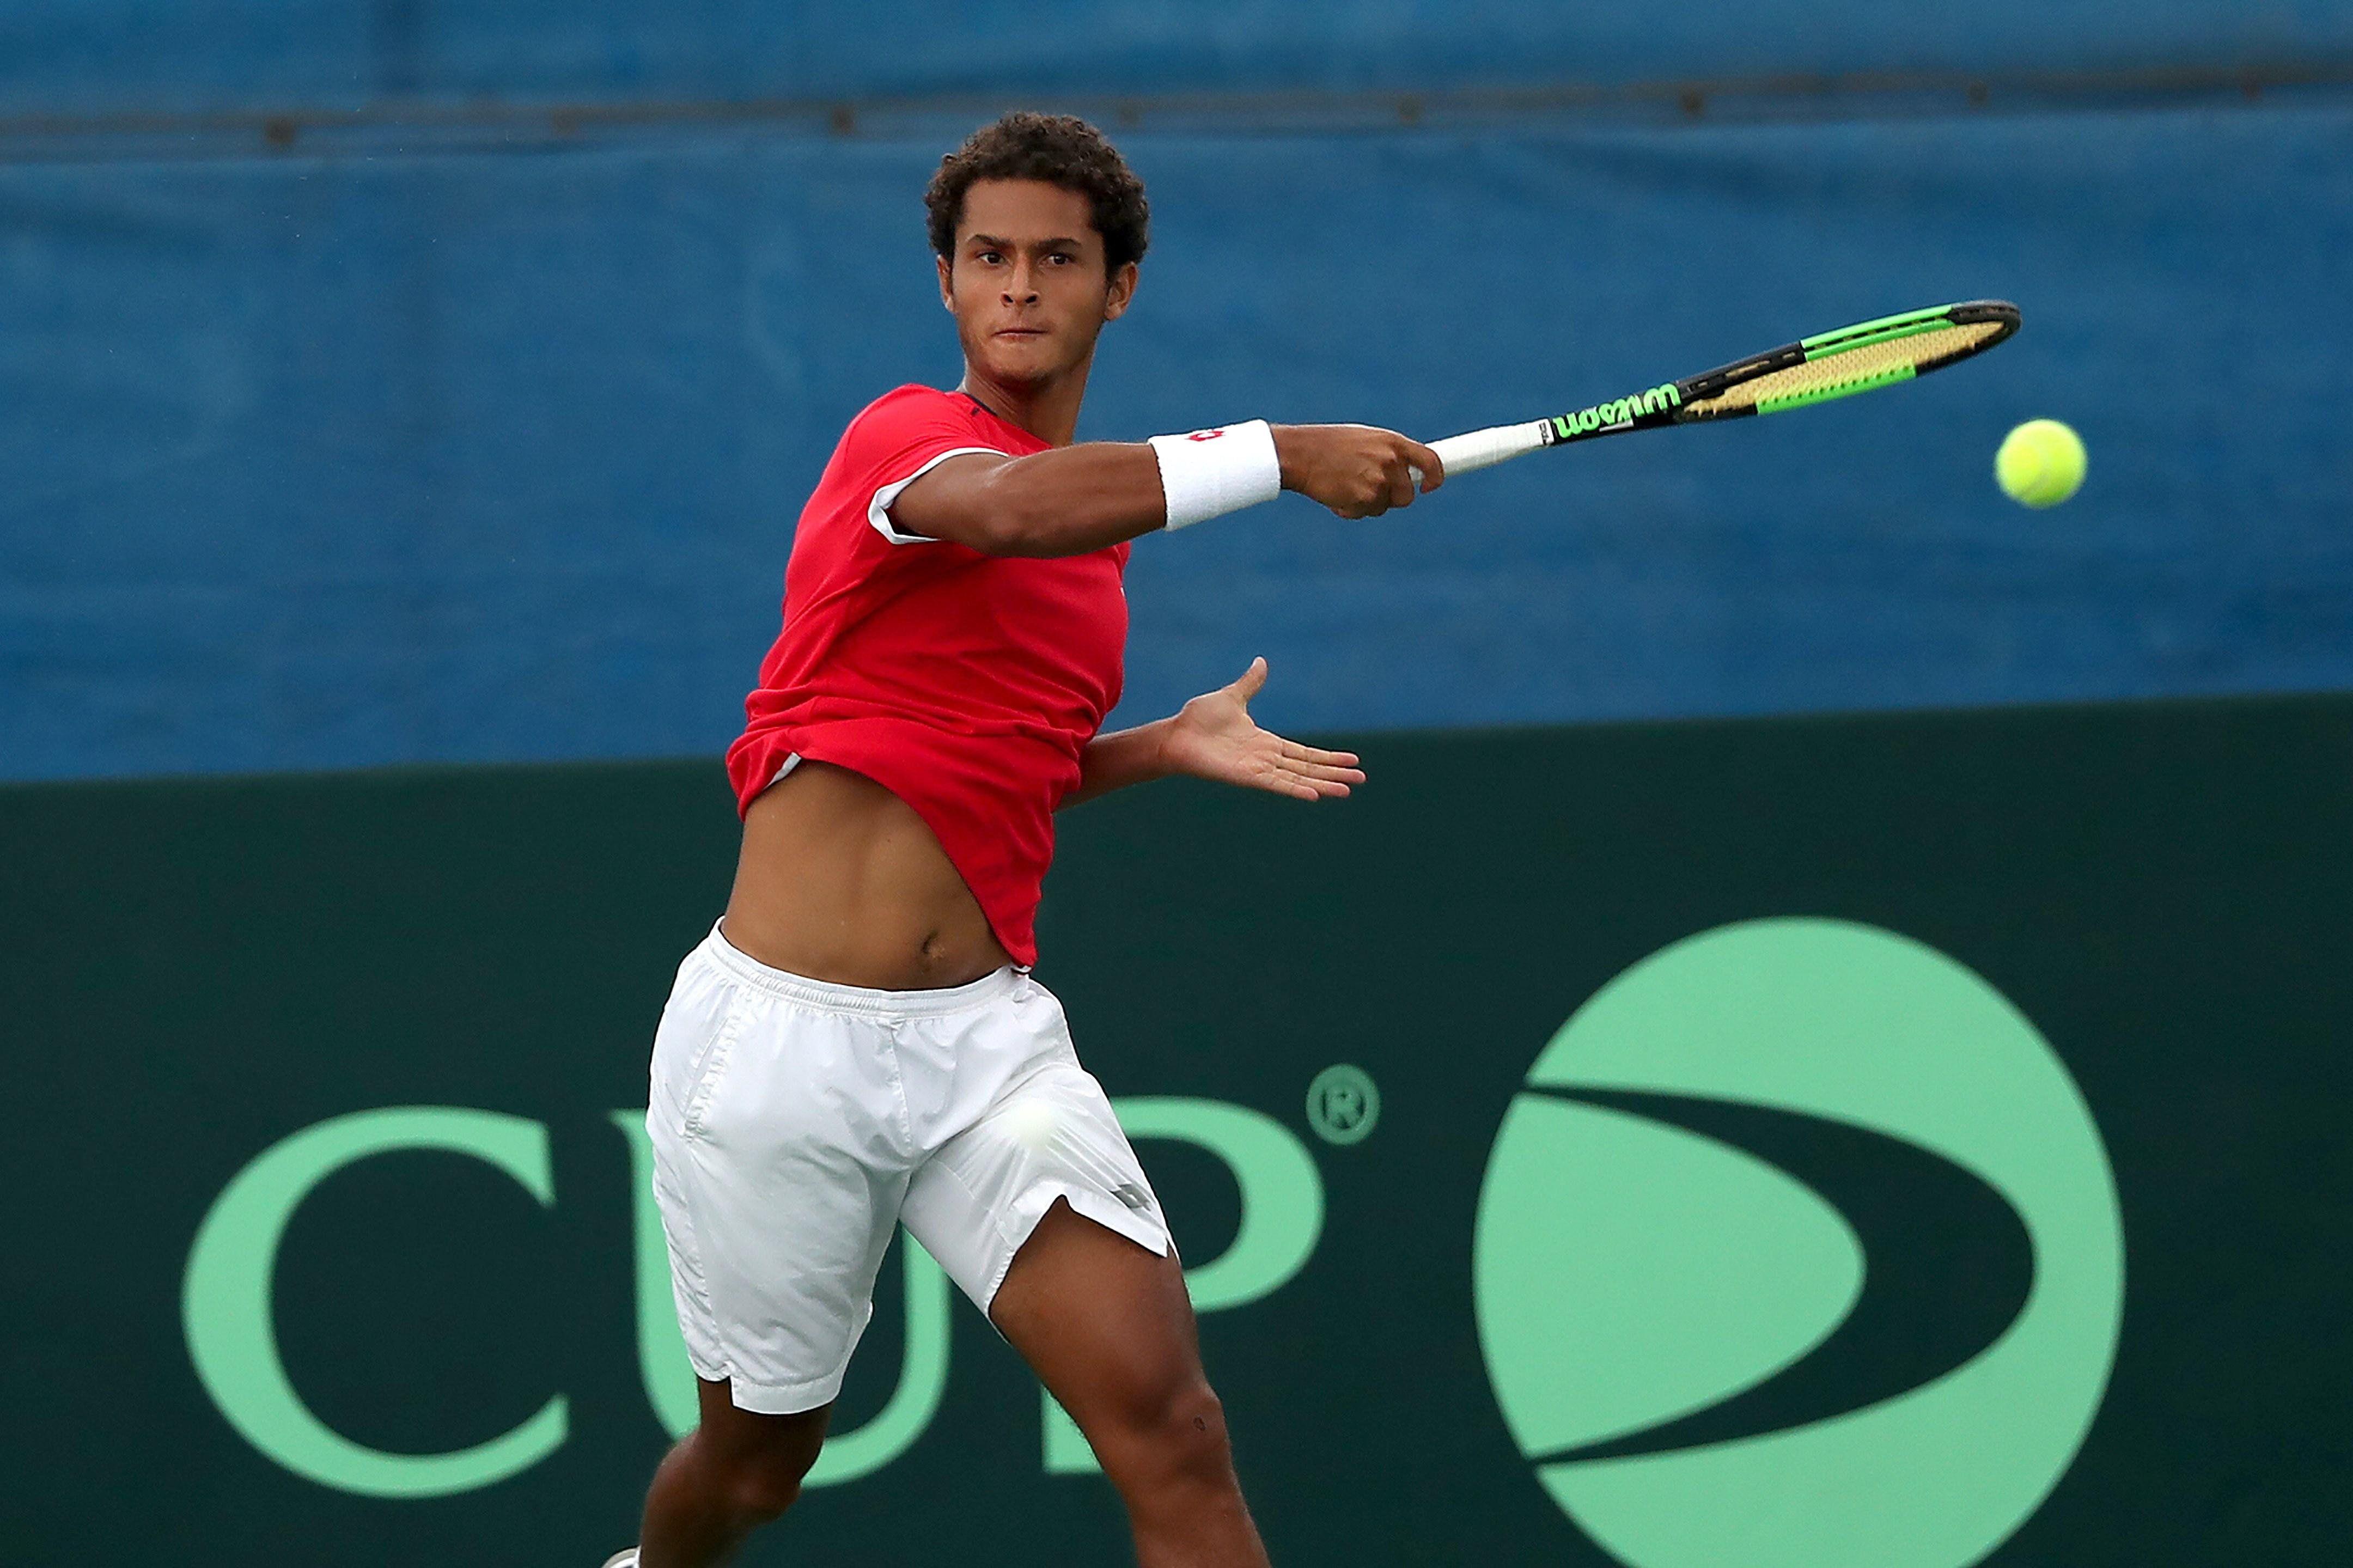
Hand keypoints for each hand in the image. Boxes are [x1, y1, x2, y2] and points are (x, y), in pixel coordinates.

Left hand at [1159, 658, 1365, 801]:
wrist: (1176, 734)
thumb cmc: (1199, 719)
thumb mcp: (1233, 696)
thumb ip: (1251, 683)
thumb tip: (1262, 662)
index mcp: (1266, 742)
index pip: (1305, 752)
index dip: (1329, 757)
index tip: (1352, 759)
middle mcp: (1266, 759)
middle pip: (1308, 768)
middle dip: (1335, 773)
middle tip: (1361, 778)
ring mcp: (1258, 769)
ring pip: (1298, 779)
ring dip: (1323, 784)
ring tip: (1347, 789)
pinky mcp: (1247, 777)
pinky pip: (1277, 784)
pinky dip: (1296, 789)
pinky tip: (1316, 795)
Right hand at [1271, 423, 1443, 518]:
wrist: (1301, 454)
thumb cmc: (1329, 445)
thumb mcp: (1365, 440)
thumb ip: (1388, 454)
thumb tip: (1404, 473)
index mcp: (1393, 442)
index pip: (1430, 461)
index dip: (1435, 477)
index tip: (1429, 486)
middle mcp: (1390, 461)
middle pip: (1407, 495)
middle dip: (1391, 497)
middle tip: (1368, 488)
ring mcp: (1379, 481)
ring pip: (1384, 506)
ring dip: (1368, 503)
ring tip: (1346, 484)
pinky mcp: (1365, 499)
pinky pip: (1365, 513)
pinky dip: (1352, 509)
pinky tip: (1336, 493)